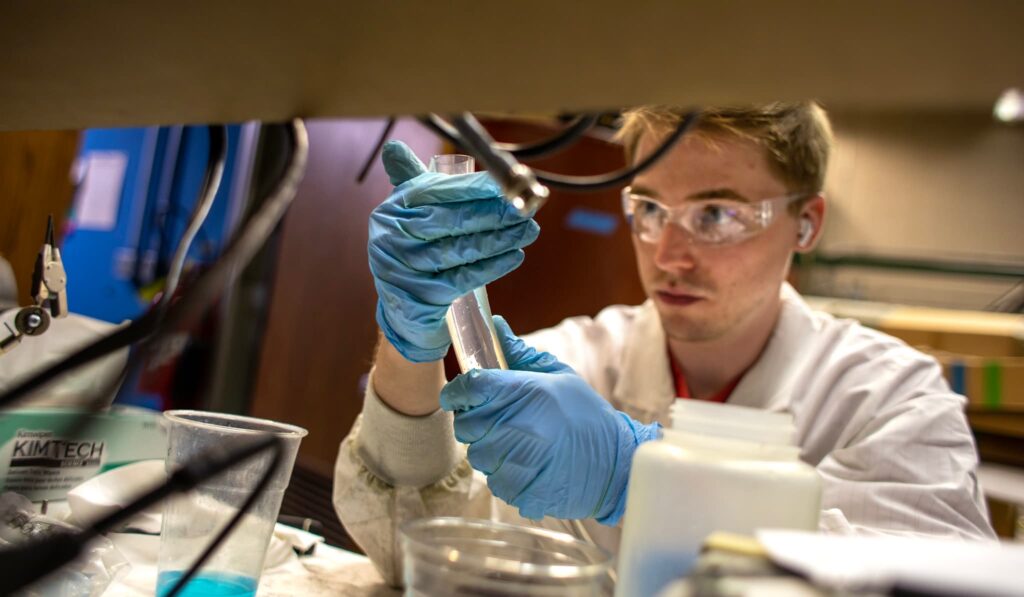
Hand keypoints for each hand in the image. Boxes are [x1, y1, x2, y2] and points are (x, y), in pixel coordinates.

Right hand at [369, 141, 538, 361]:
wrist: (403, 309)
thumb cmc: (416, 250)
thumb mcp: (412, 215)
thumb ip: (418, 182)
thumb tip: (397, 146)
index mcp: (393, 209)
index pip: (438, 192)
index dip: (475, 187)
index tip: (507, 183)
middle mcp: (392, 237)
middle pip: (452, 220)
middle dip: (494, 213)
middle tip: (527, 209)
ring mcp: (404, 269)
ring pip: (461, 248)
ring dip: (500, 239)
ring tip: (528, 231)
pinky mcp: (421, 296)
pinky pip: (464, 277)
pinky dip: (493, 265)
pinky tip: (515, 256)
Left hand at [439, 317, 660, 523]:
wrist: (616, 463)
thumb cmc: (586, 415)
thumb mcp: (559, 375)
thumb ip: (520, 353)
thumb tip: (495, 325)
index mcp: (523, 391)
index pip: (468, 387)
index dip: (457, 391)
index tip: (460, 395)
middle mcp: (516, 426)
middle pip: (466, 425)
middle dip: (476, 422)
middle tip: (500, 420)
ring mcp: (516, 462)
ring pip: (477, 455)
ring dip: (491, 450)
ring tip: (521, 444)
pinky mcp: (519, 490)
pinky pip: (494, 481)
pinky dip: (505, 475)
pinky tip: (529, 466)